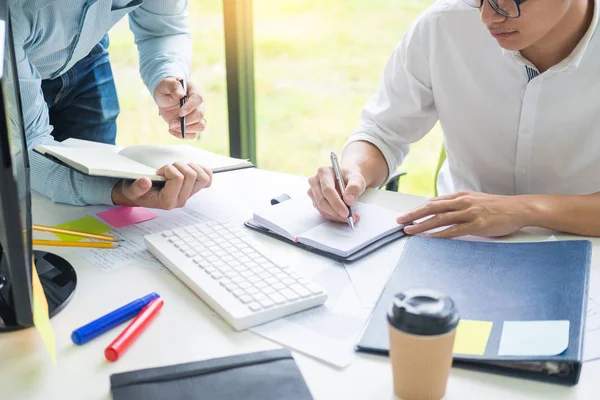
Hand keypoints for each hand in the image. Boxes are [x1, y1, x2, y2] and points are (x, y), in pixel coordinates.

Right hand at [111, 162, 212, 209]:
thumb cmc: (137, 191)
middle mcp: (181, 200)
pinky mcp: (193, 190)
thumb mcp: (131, 190)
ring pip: (202, 177)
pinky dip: (202, 170)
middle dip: (178, 166)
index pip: (178, 178)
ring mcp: (189, 195)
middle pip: (191, 175)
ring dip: (190, 166)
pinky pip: (207, 180)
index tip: (158, 172)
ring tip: (177, 168)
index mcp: (167, 201)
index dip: (168, 169)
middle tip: (167, 169)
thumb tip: (145, 181)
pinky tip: (191, 167)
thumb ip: (137, 187)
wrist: (140, 196)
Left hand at [154, 77, 206, 138]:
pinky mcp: (192, 125)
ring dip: (186, 129)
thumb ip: (173, 86)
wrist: (165, 96)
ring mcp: (196, 116)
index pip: (198, 100)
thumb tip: (181, 94)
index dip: (190, 108)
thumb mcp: (166, 84)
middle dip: (186, 121)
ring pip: (200, 126)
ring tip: (171, 126)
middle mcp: (199, 105)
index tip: (180, 113)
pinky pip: (193, 134)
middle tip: (171, 123)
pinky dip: (182, 135)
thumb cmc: (167, 88)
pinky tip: (172, 130)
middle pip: (200, 115)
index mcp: (194, 92)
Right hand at [307, 165, 365, 222]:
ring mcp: (312, 192)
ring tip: (350, 217)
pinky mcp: (314, 201)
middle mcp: (314, 181)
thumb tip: (349, 201)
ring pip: (321, 209)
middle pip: (321, 200)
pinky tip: (343, 216)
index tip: (346, 212)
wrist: (346, 180)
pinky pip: (322, 212)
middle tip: (348, 218)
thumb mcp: (357, 179)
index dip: (336, 203)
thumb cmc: (350, 178)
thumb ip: (355, 187)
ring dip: (335, 216)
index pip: (327, 189)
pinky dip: (333, 217)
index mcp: (324, 171)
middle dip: (335, 212)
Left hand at [397, 191, 528, 237]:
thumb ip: (460, 206)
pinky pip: (455, 230)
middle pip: (433, 207)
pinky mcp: (478, 224)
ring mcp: (470, 213)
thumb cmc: (498, 207)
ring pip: (441, 218)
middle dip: (414, 214)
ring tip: (410, 230)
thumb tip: (445, 212)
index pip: (435, 201)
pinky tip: (431, 238)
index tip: (407, 214)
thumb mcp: (475, 201)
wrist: (520, 208)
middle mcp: (463, 202)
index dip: (419, 208)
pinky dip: (441, 234)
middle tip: (400, 221)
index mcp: (461, 196)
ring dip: (423, 224)